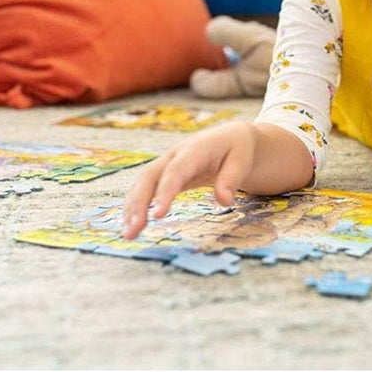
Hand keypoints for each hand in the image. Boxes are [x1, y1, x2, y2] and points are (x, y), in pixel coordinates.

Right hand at [122, 122, 256, 239]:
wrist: (230, 137)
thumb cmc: (237, 149)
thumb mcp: (242, 160)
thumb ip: (231, 179)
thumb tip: (224, 201)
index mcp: (194, 149)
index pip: (176, 171)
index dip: (165, 192)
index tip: (157, 215)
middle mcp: (174, 155)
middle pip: (150, 177)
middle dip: (138, 203)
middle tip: (133, 230)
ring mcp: (166, 164)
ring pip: (142, 184)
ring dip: (133, 208)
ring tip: (129, 234)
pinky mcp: (163, 174)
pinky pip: (145, 189)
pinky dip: (136, 206)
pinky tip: (132, 225)